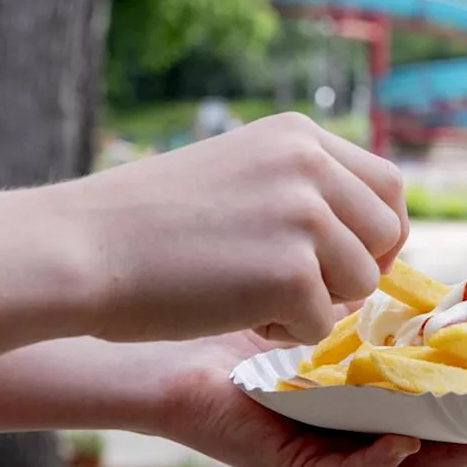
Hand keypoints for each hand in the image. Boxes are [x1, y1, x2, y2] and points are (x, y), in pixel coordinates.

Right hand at [56, 112, 408, 344]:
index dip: (378, 230)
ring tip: (257, 297)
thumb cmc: (146, 221)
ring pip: (363, 282)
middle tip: (307, 289)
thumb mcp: (239, 169)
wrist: (79, 248)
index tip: (354, 258)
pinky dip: (286, 332)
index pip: (387, 184)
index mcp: (299, 135)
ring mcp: (304, 217)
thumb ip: (301, 186)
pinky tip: (235, 313)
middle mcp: (310, 164)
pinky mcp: (292, 273)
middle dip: (358, 270)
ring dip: (320, 303)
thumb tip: (366, 231)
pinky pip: (322, 322)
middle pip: (388, 233)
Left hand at [153, 330, 466, 466]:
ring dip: (460, 458)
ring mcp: (334, 462)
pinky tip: (407, 439)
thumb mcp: (337, 323)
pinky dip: (378, 462)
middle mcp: (367, 444)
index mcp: (386, 412)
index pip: (458, 418)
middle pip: (450, 452)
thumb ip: (387, 323)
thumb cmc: (255, 330)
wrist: (177, 350)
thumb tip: (444, 296)